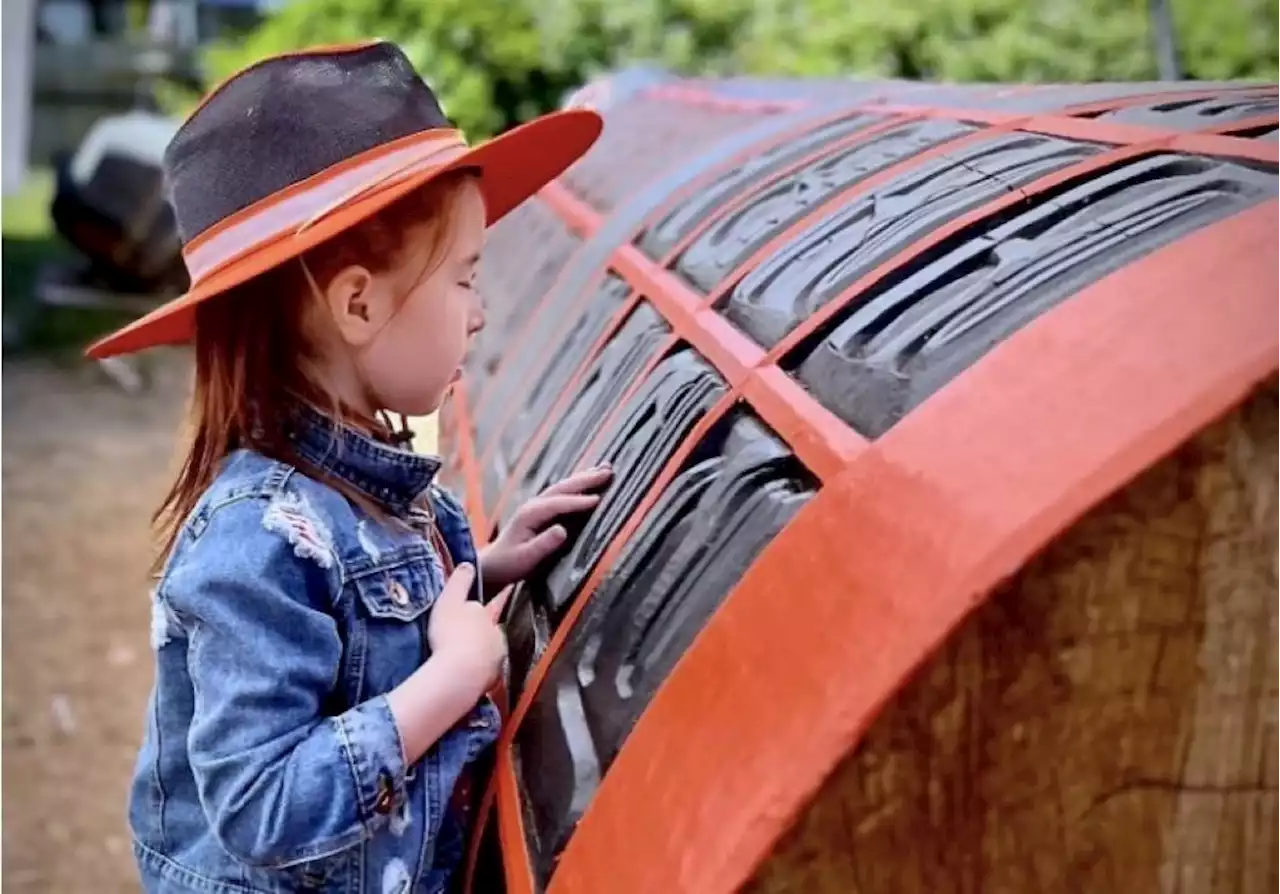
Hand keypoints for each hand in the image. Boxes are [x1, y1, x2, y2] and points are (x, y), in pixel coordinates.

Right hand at [427, 564, 507, 697]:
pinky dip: (478, 675)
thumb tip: (469, 564)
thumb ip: (460, 581)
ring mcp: (497, 660)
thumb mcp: (449, 601)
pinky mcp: (492, 681)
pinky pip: (485, 676)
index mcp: (487, 615)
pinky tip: (466, 678)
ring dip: (480, 655)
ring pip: (490, 654)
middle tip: (468, 637)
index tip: (511, 590)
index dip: (500, 598)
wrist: (459, 673)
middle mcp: (497, 636)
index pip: (495, 604)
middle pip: (492, 631)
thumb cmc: (451, 634)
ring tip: (465, 660)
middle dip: (483, 633)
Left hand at [480, 464, 612, 590]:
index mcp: (530, 515)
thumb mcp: (526, 559)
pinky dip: (579, 484)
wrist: (494, 564)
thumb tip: (563, 530)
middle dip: (586, 479)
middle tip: (608, 471)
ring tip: (605, 468)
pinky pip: (563, 492)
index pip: (558, 504)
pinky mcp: (542, 509)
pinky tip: (590, 479)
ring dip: (585, 477)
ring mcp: (537, 505)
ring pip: (564, 487)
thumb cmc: (510, 564)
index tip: (598, 500)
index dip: (578, 502)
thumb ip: (544, 545)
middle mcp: (534, 505)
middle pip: (563, 488)